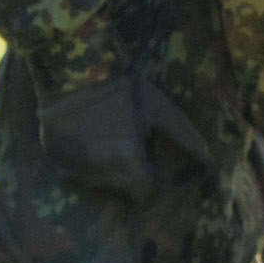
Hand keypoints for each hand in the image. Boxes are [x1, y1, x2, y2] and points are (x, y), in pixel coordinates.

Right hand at [35, 70, 218, 201]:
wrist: (73, 71)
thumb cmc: (121, 88)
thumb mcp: (157, 107)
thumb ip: (182, 135)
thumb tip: (208, 158)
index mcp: (129, 163)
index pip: (143, 191)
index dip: (146, 179)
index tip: (145, 164)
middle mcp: (102, 173)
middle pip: (119, 186)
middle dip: (124, 172)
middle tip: (123, 147)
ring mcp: (75, 169)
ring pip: (94, 181)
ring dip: (100, 168)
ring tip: (102, 139)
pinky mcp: (54, 160)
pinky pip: (71, 171)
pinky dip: (78, 161)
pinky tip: (82, 138)